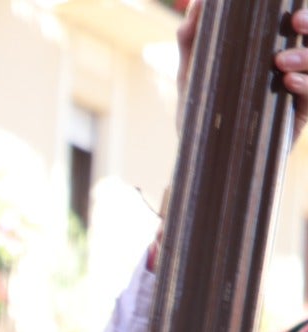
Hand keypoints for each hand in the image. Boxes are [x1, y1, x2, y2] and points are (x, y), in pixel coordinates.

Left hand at [179, 0, 307, 144]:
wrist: (203, 158)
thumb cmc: (201, 112)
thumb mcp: (193, 75)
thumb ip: (193, 40)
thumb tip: (199, 3)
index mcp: (271, 52)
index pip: (297, 27)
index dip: (303, 16)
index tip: (291, 12)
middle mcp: (291, 68)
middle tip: (296, 23)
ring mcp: (299, 90)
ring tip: (282, 62)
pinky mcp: (301, 115)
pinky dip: (306, 85)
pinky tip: (288, 82)